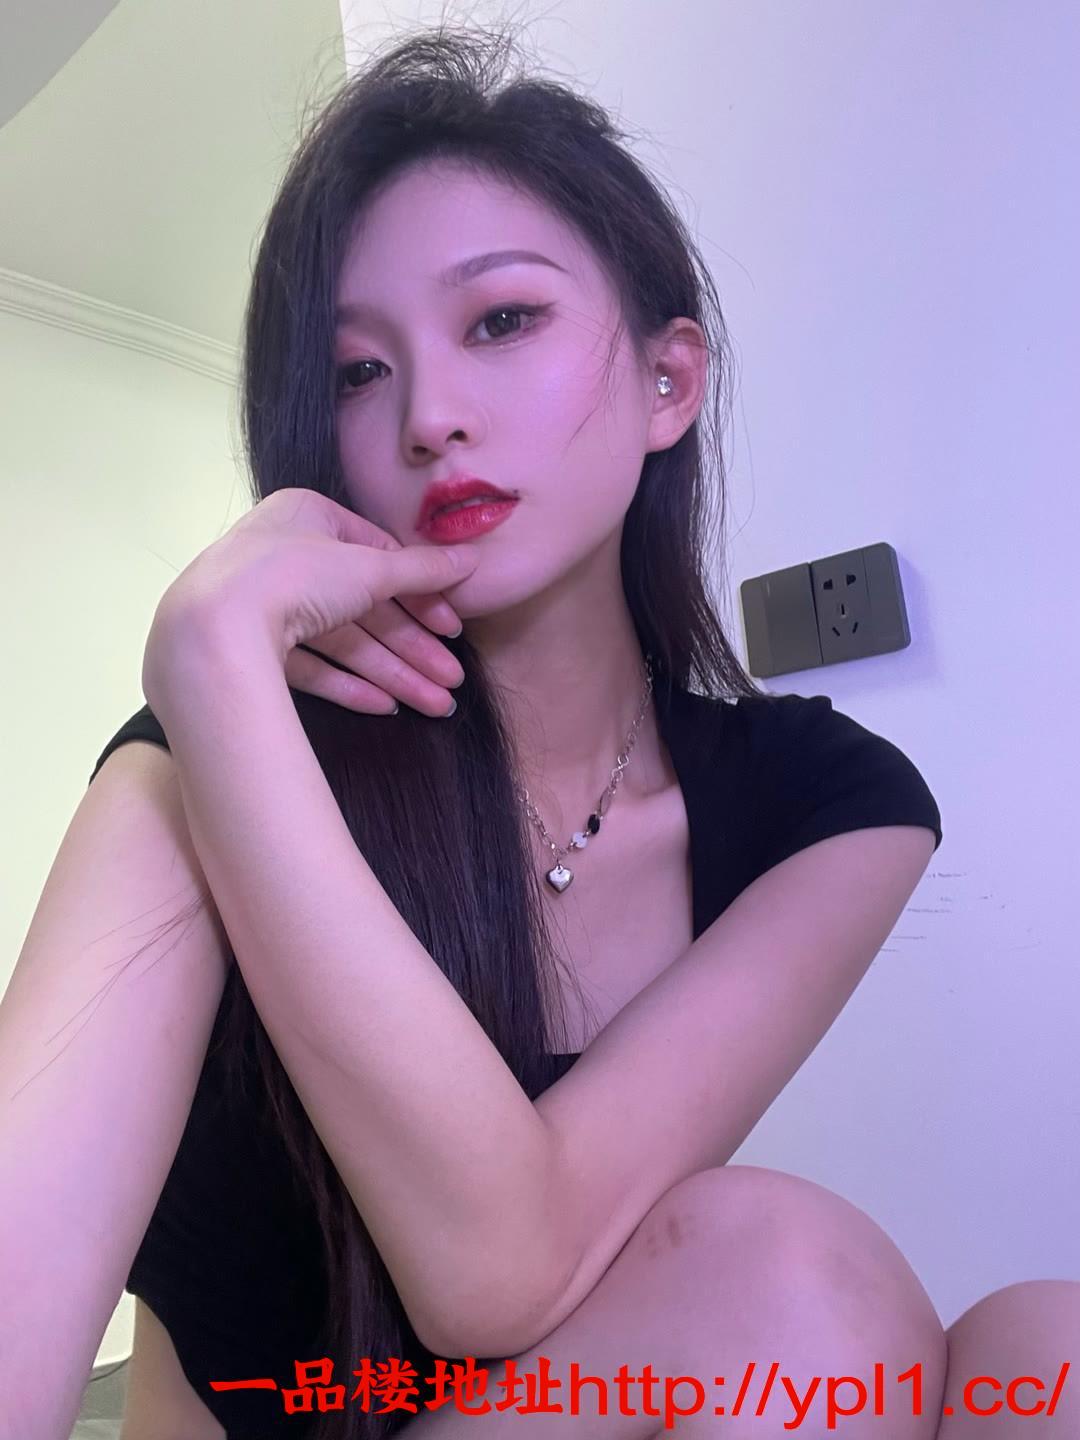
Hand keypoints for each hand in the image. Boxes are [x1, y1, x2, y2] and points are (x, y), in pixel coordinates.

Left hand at [145, 488, 479, 717]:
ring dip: (392, 674)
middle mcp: (283, 557)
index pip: (377, 556)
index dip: (420, 595)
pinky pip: (310, 667)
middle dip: (412, 649)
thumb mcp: (369, 569)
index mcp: (306, 517)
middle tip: (452, 681)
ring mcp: (264, 607)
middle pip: (364, 608)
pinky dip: (348, 686)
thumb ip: (422, 570)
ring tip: (435, 705)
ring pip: (343, 643)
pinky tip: (386, 708)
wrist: (212, 629)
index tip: (451, 628)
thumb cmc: (292, 575)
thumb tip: (471, 560)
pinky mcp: (251, 651)